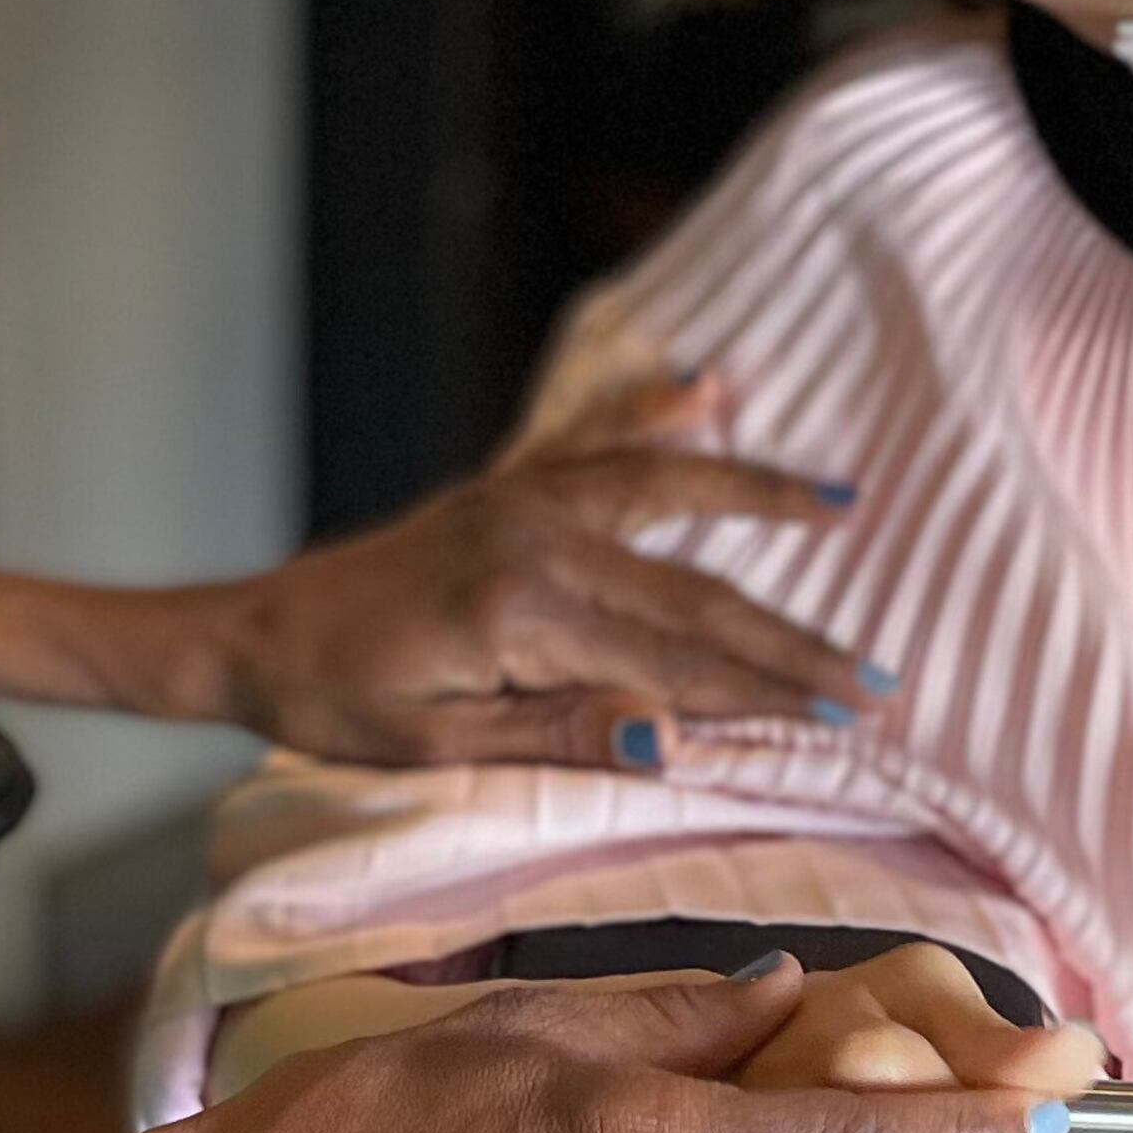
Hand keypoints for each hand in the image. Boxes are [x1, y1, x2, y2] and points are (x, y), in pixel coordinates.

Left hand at [214, 372, 882, 767]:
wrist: (256, 632)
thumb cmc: (337, 703)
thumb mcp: (435, 747)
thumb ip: (559, 733)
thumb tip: (671, 740)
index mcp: (518, 611)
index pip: (672, 662)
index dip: (764, 695)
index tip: (846, 716)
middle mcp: (533, 536)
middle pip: (691, 591)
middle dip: (788, 636)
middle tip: (876, 673)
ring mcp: (522, 497)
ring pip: (665, 489)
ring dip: (757, 493)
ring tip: (842, 499)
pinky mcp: (507, 483)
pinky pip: (595, 436)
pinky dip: (652, 408)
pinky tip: (706, 385)